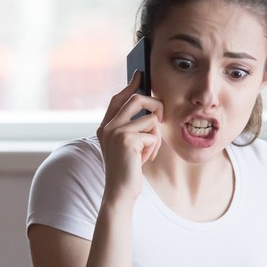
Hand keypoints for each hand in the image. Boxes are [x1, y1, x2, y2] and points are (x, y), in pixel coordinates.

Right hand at [96, 71, 162, 198]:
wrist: (120, 192)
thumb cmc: (127, 170)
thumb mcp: (128, 146)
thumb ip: (133, 128)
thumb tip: (151, 110)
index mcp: (105, 126)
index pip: (118, 98)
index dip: (130, 85)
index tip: (140, 75)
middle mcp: (108, 126)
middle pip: (137, 98)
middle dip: (156, 106)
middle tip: (162, 119)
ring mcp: (116, 131)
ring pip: (151, 119)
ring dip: (156, 137)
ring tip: (148, 152)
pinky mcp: (126, 139)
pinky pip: (153, 134)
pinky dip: (154, 148)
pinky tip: (145, 160)